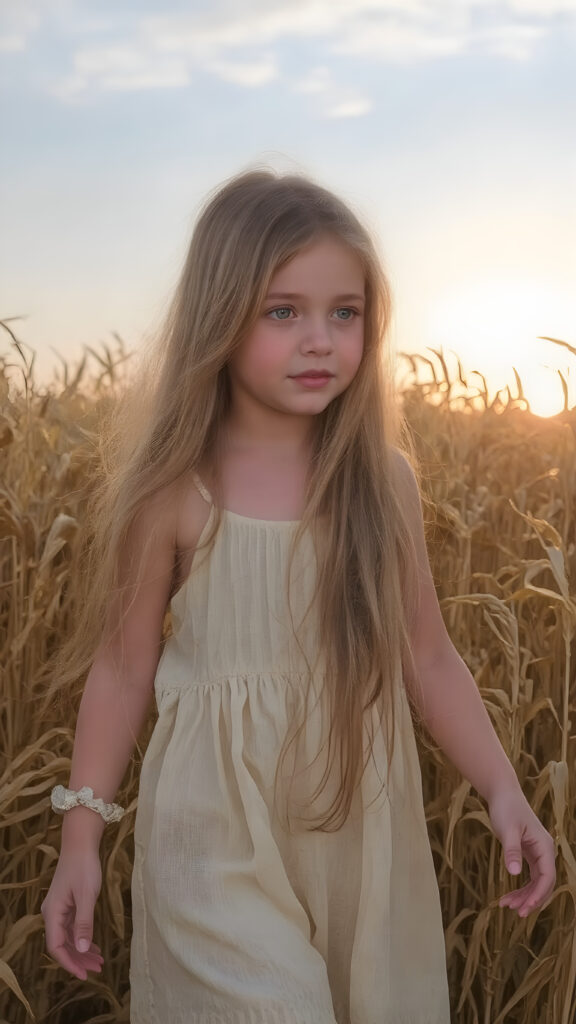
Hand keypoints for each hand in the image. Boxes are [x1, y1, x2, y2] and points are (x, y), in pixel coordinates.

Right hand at [41, 846, 103, 979]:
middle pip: (62, 944)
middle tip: (97, 969)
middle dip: (78, 959)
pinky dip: (82, 937)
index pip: (56, 947)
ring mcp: (59, 908)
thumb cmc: (84, 867)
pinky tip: (93, 944)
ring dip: (82, 949)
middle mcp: (52, 913)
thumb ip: (84, 923)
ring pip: (68, 936)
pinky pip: (72, 926)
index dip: (69, 963)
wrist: (81, 843)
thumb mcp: (87, 896)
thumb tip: (82, 949)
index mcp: (52, 913)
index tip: (84, 975)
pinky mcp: (67, 903)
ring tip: (99, 961)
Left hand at [488, 786, 555, 916]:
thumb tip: (514, 873)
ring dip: (524, 896)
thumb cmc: (506, 808)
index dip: (538, 895)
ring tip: (505, 905)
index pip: (547, 877)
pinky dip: (520, 887)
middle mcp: (545, 852)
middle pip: (544, 883)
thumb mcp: (507, 830)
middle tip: (514, 912)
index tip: (525, 908)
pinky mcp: (529, 853)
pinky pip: (529, 876)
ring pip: (536, 882)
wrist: (502, 794)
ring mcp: (538, 853)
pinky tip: (508, 896)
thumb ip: (511, 851)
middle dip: (531, 899)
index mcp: (544, 846)